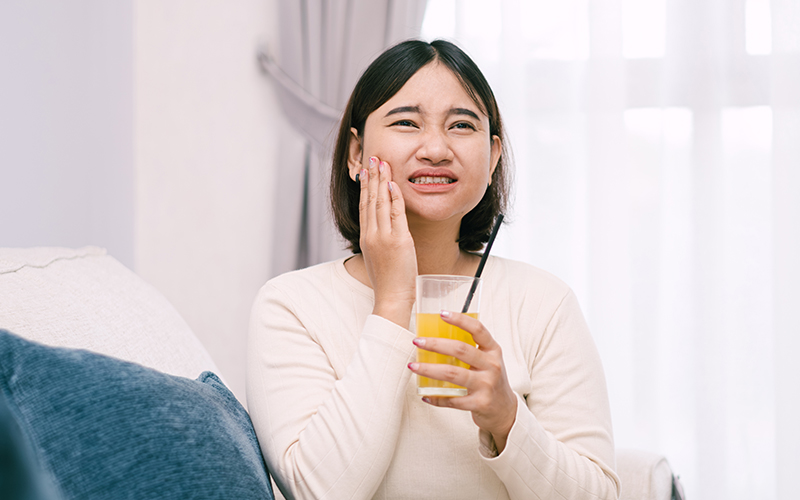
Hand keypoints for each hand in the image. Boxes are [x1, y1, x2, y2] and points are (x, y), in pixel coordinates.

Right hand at [359, 156, 417, 327]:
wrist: (391, 298)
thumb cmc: (388, 282)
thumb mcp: (379, 258)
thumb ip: (379, 241)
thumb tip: (383, 229)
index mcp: (366, 238)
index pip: (364, 206)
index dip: (365, 186)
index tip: (366, 171)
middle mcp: (372, 235)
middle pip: (369, 199)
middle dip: (371, 177)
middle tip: (373, 157)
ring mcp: (383, 237)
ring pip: (380, 202)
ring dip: (381, 180)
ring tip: (382, 163)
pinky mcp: (398, 241)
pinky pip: (395, 213)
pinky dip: (394, 197)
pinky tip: (393, 183)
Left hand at [408, 311, 517, 452]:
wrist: (505, 410)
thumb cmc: (490, 380)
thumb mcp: (487, 360)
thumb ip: (470, 349)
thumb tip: (435, 336)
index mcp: (493, 350)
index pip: (478, 329)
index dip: (460, 320)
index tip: (441, 313)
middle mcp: (492, 365)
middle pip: (460, 350)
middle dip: (435, 344)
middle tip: (417, 341)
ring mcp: (487, 385)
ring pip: (453, 373)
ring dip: (429, 369)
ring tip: (413, 365)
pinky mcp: (480, 403)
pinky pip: (453, 400)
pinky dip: (437, 398)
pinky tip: (425, 395)